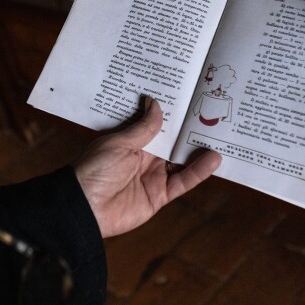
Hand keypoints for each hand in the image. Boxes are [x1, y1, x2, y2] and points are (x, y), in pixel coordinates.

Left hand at [73, 99, 221, 237]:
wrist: (85, 207)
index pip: (157, 124)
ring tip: (219, 134)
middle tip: (213, 112)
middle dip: (190, 130)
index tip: (190, 97)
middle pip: (172, 142)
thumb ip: (143, 128)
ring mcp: (153, 176)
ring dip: (198, 150)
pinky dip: (198, 172)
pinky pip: (183, 182)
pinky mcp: (159, 195)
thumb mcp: (119, 143)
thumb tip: (156, 104)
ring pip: (182, 161)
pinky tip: (212, 160)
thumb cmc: (94, 169)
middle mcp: (144, 157)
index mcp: (131, 141)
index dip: (172, 114)